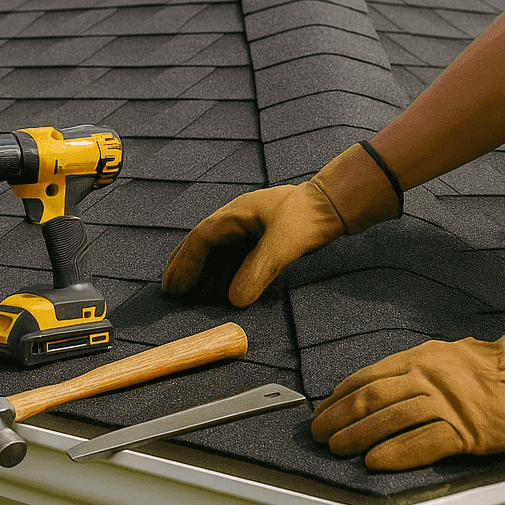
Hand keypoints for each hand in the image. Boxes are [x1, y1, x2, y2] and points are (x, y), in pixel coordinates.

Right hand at [160, 182, 343, 306]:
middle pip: (201, 244)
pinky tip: (221, 289)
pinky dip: (222, 273)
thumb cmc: (309, 216)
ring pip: (217, 252)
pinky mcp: (260, 236)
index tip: (173, 288)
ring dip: (202, 273)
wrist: (334, 203)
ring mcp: (247, 227)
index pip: (200, 241)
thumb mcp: (283, 245)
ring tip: (190, 295)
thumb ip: (258, 272)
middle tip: (169, 291)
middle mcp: (235, 220)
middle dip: (184, 268)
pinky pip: (233, 256)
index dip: (184, 266)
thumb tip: (234, 300)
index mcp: (233, 215)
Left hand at [310, 304, 504, 470]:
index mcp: (417, 359)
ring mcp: (445, 404)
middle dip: (338, 417)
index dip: (339, 396)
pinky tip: (374, 460)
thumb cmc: (487, 367)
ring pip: (389, 420)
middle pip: (370, 398)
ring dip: (357, 435)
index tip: (323, 409)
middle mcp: (425, 379)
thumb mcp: (440, 354)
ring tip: (336, 447)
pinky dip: (395, 452)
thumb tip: (372, 384)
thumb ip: (408, 367)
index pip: (366, 377)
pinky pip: (423, 443)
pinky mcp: (465, 431)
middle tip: (318, 432)